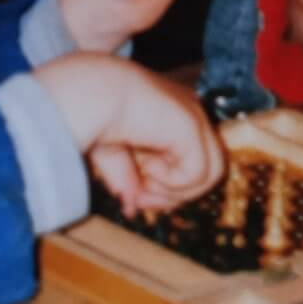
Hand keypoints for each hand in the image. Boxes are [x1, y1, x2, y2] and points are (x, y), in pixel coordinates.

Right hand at [34, 53, 224, 215]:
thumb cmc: (94, 115)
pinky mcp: (195, 128)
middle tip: (141, 197)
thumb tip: (131, 208)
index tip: (138, 197)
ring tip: (145, 183)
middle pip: (205, 172)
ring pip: (210, 176)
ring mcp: (196, 120)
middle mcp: (190, 115)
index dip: (167, 188)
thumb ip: (127, 179)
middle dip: (171, 195)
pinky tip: (149, 166)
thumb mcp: (112, 155)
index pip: (191, 162)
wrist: (91, 95)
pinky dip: (172, 182)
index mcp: (174, 117)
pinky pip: (199, 174)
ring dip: (173, 192)